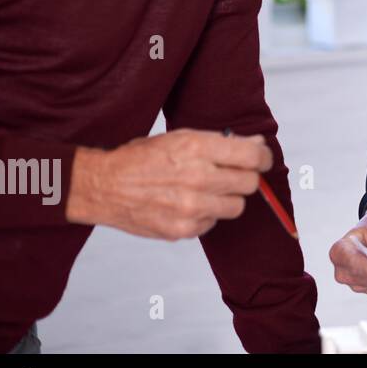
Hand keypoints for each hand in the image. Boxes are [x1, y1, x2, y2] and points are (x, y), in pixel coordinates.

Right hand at [65, 129, 271, 239]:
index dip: (263, 157)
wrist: (104, 186)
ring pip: (237, 206)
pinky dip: (206, 215)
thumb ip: (222, 142)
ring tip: (207, 190)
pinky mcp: (182, 229)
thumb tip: (258, 144)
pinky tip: (187, 204)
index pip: (253, 156)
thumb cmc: (143, 158)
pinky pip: (213, 223)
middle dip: (246, 178)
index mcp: (198, 148)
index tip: (262, 159)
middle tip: (233, 174)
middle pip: (250, 183)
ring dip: (228, 198)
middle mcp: (197, 178)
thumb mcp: (181, 138)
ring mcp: (190, 207)